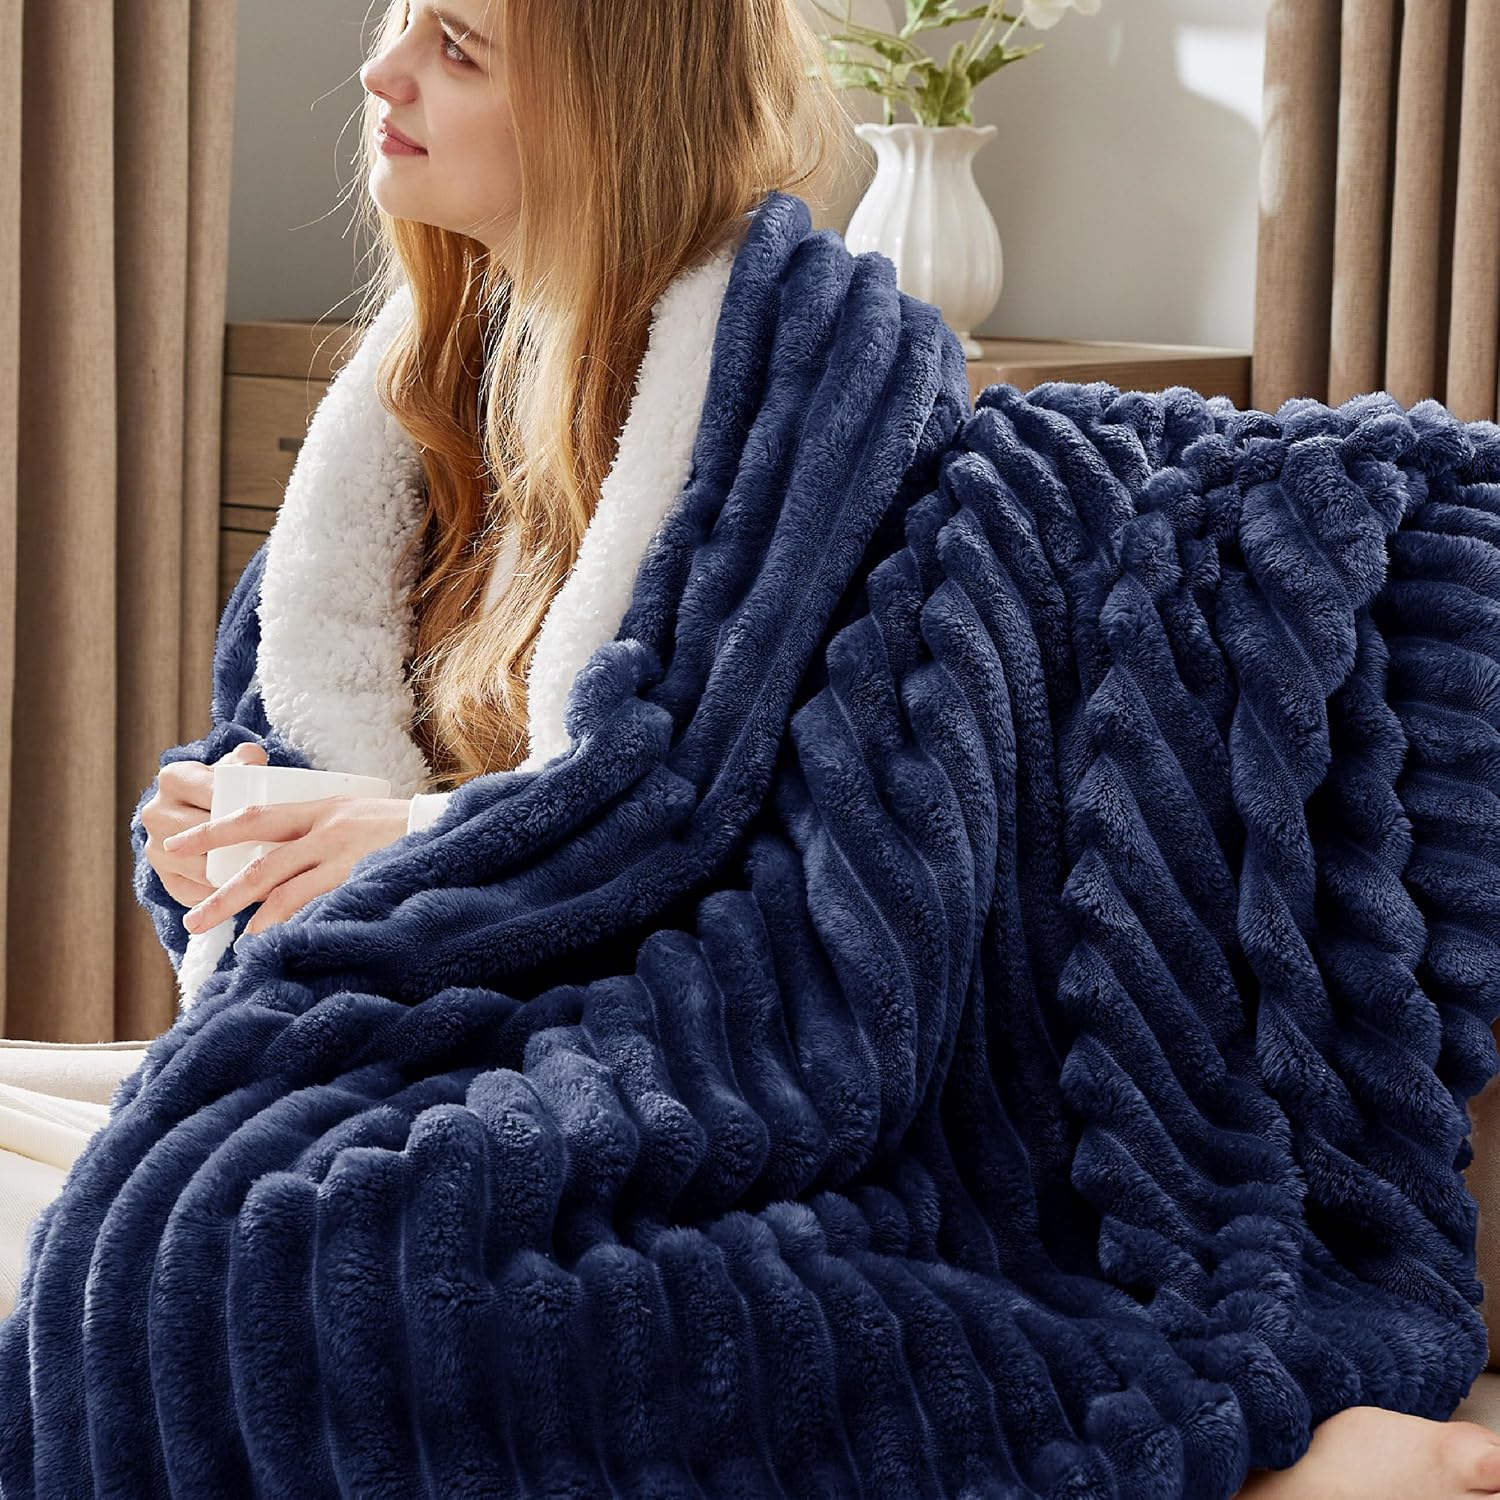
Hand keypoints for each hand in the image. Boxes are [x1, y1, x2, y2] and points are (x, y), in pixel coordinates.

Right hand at [140, 741, 269, 907]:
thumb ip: (247, 759)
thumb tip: (253, 763)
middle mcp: (156, 813)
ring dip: (236, 880)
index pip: (212, 793)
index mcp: (174, 778)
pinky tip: (252, 899)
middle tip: (283, 857)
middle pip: (205, 836)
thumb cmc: (228, 788)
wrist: (201, 814)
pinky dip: (223, 898)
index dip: (243, 807)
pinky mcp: (164, 880)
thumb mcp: (236, 767)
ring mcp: (155, 850)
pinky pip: (195, 895)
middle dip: (242, 848)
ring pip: (201, 869)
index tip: (276, 819)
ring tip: (275, 882)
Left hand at [162, 794, 412, 938]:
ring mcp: (347, 859)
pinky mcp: (364, 883)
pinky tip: (284, 947)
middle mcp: (329, 831)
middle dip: (223, 896)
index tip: (176, 846)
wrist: (449, 827)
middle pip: (262, 865)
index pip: (253, 818)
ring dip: (256, 923)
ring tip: (237, 946)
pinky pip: (321, 911)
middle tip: (192, 920)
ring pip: (287, 894)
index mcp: (321, 808)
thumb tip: (276, 856)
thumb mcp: (354, 813)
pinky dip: (298, 930)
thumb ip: (318, 830)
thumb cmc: (399, 826)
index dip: (212, 833)